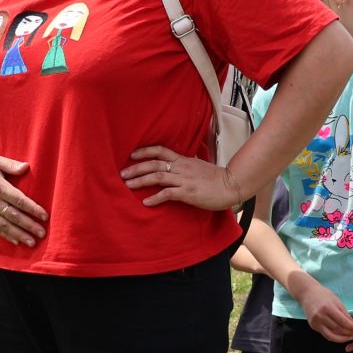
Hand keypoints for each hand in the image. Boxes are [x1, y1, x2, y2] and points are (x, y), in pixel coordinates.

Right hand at [0, 152, 47, 245]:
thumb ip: (10, 165)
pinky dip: (6, 236)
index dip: (32, 209)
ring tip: (32, 242)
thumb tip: (26, 167)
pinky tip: (16, 242)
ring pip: (5, 225)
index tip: (45, 216)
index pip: (19, 200)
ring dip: (19, 234)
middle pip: (14, 215)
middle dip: (29, 225)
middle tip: (42, 233)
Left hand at [123, 144, 243, 211]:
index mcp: (183, 160)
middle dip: (136, 167)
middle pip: (155, 163)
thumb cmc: (215, 178)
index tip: (131, 155)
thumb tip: (174, 165)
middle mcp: (181, 168)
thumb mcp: (198, 167)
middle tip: (122, 173)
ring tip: (128, 185)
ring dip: (141, 180)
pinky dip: (156, 198)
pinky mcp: (188, 193)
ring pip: (158, 176)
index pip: (161, 150)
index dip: (145, 151)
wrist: (230, 185)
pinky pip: (168, 194)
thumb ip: (185, 165)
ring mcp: (184, 180)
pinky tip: (146, 202)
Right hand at [294, 275, 352, 343]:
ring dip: (342, 338)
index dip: (352, 328)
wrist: (307, 293)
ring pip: (331, 335)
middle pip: (337, 329)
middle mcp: (320, 316)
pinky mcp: (313, 326)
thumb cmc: (324, 295)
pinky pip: (326, 334)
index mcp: (328, 308)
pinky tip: (341, 336)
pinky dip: (334, 337)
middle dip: (349, 333)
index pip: (343, 321)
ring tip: (350, 337)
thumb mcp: (337, 301)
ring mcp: (315, 322)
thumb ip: (345, 314)